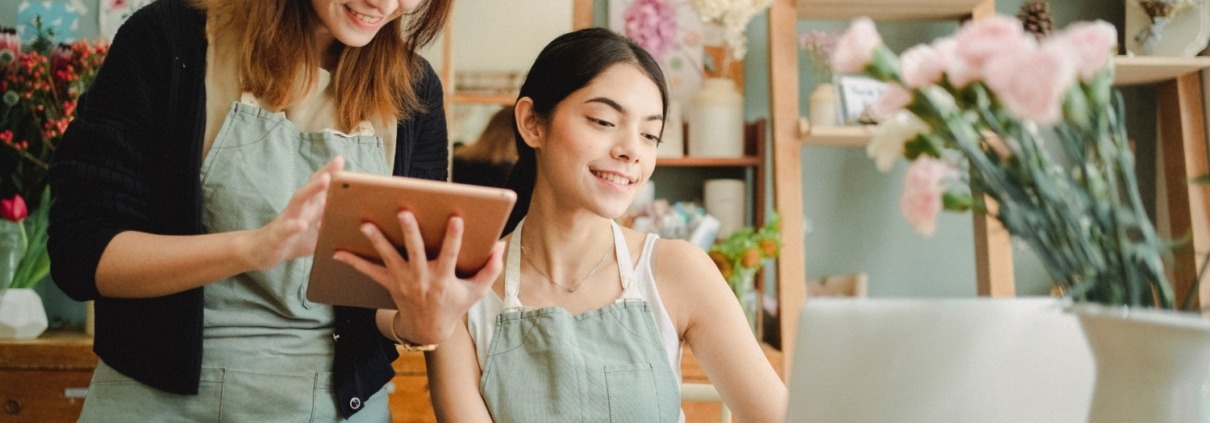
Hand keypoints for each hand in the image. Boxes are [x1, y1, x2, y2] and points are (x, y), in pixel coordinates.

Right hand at [244, 156, 344, 270]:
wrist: (266, 252)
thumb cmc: (296, 239)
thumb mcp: (318, 231)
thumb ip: (333, 222)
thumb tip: (356, 219)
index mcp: (310, 206)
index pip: (321, 187)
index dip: (331, 172)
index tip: (341, 159)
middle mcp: (299, 208)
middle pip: (311, 186)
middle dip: (325, 173)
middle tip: (338, 162)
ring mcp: (287, 219)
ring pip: (299, 200)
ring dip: (312, 189)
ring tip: (324, 180)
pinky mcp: (279, 235)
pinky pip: (286, 229)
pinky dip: (293, 226)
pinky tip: (302, 224)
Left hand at [334, 211, 502, 344]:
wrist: (428, 329)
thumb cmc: (454, 304)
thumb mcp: (477, 292)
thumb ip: (490, 269)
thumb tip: (499, 245)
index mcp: (443, 279)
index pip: (450, 255)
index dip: (454, 237)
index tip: (455, 218)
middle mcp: (421, 278)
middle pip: (414, 252)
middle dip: (409, 231)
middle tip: (403, 212)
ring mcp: (402, 281)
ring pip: (388, 258)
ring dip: (377, 241)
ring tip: (366, 224)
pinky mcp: (389, 283)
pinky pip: (368, 272)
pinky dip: (352, 262)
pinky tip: (336, 251)